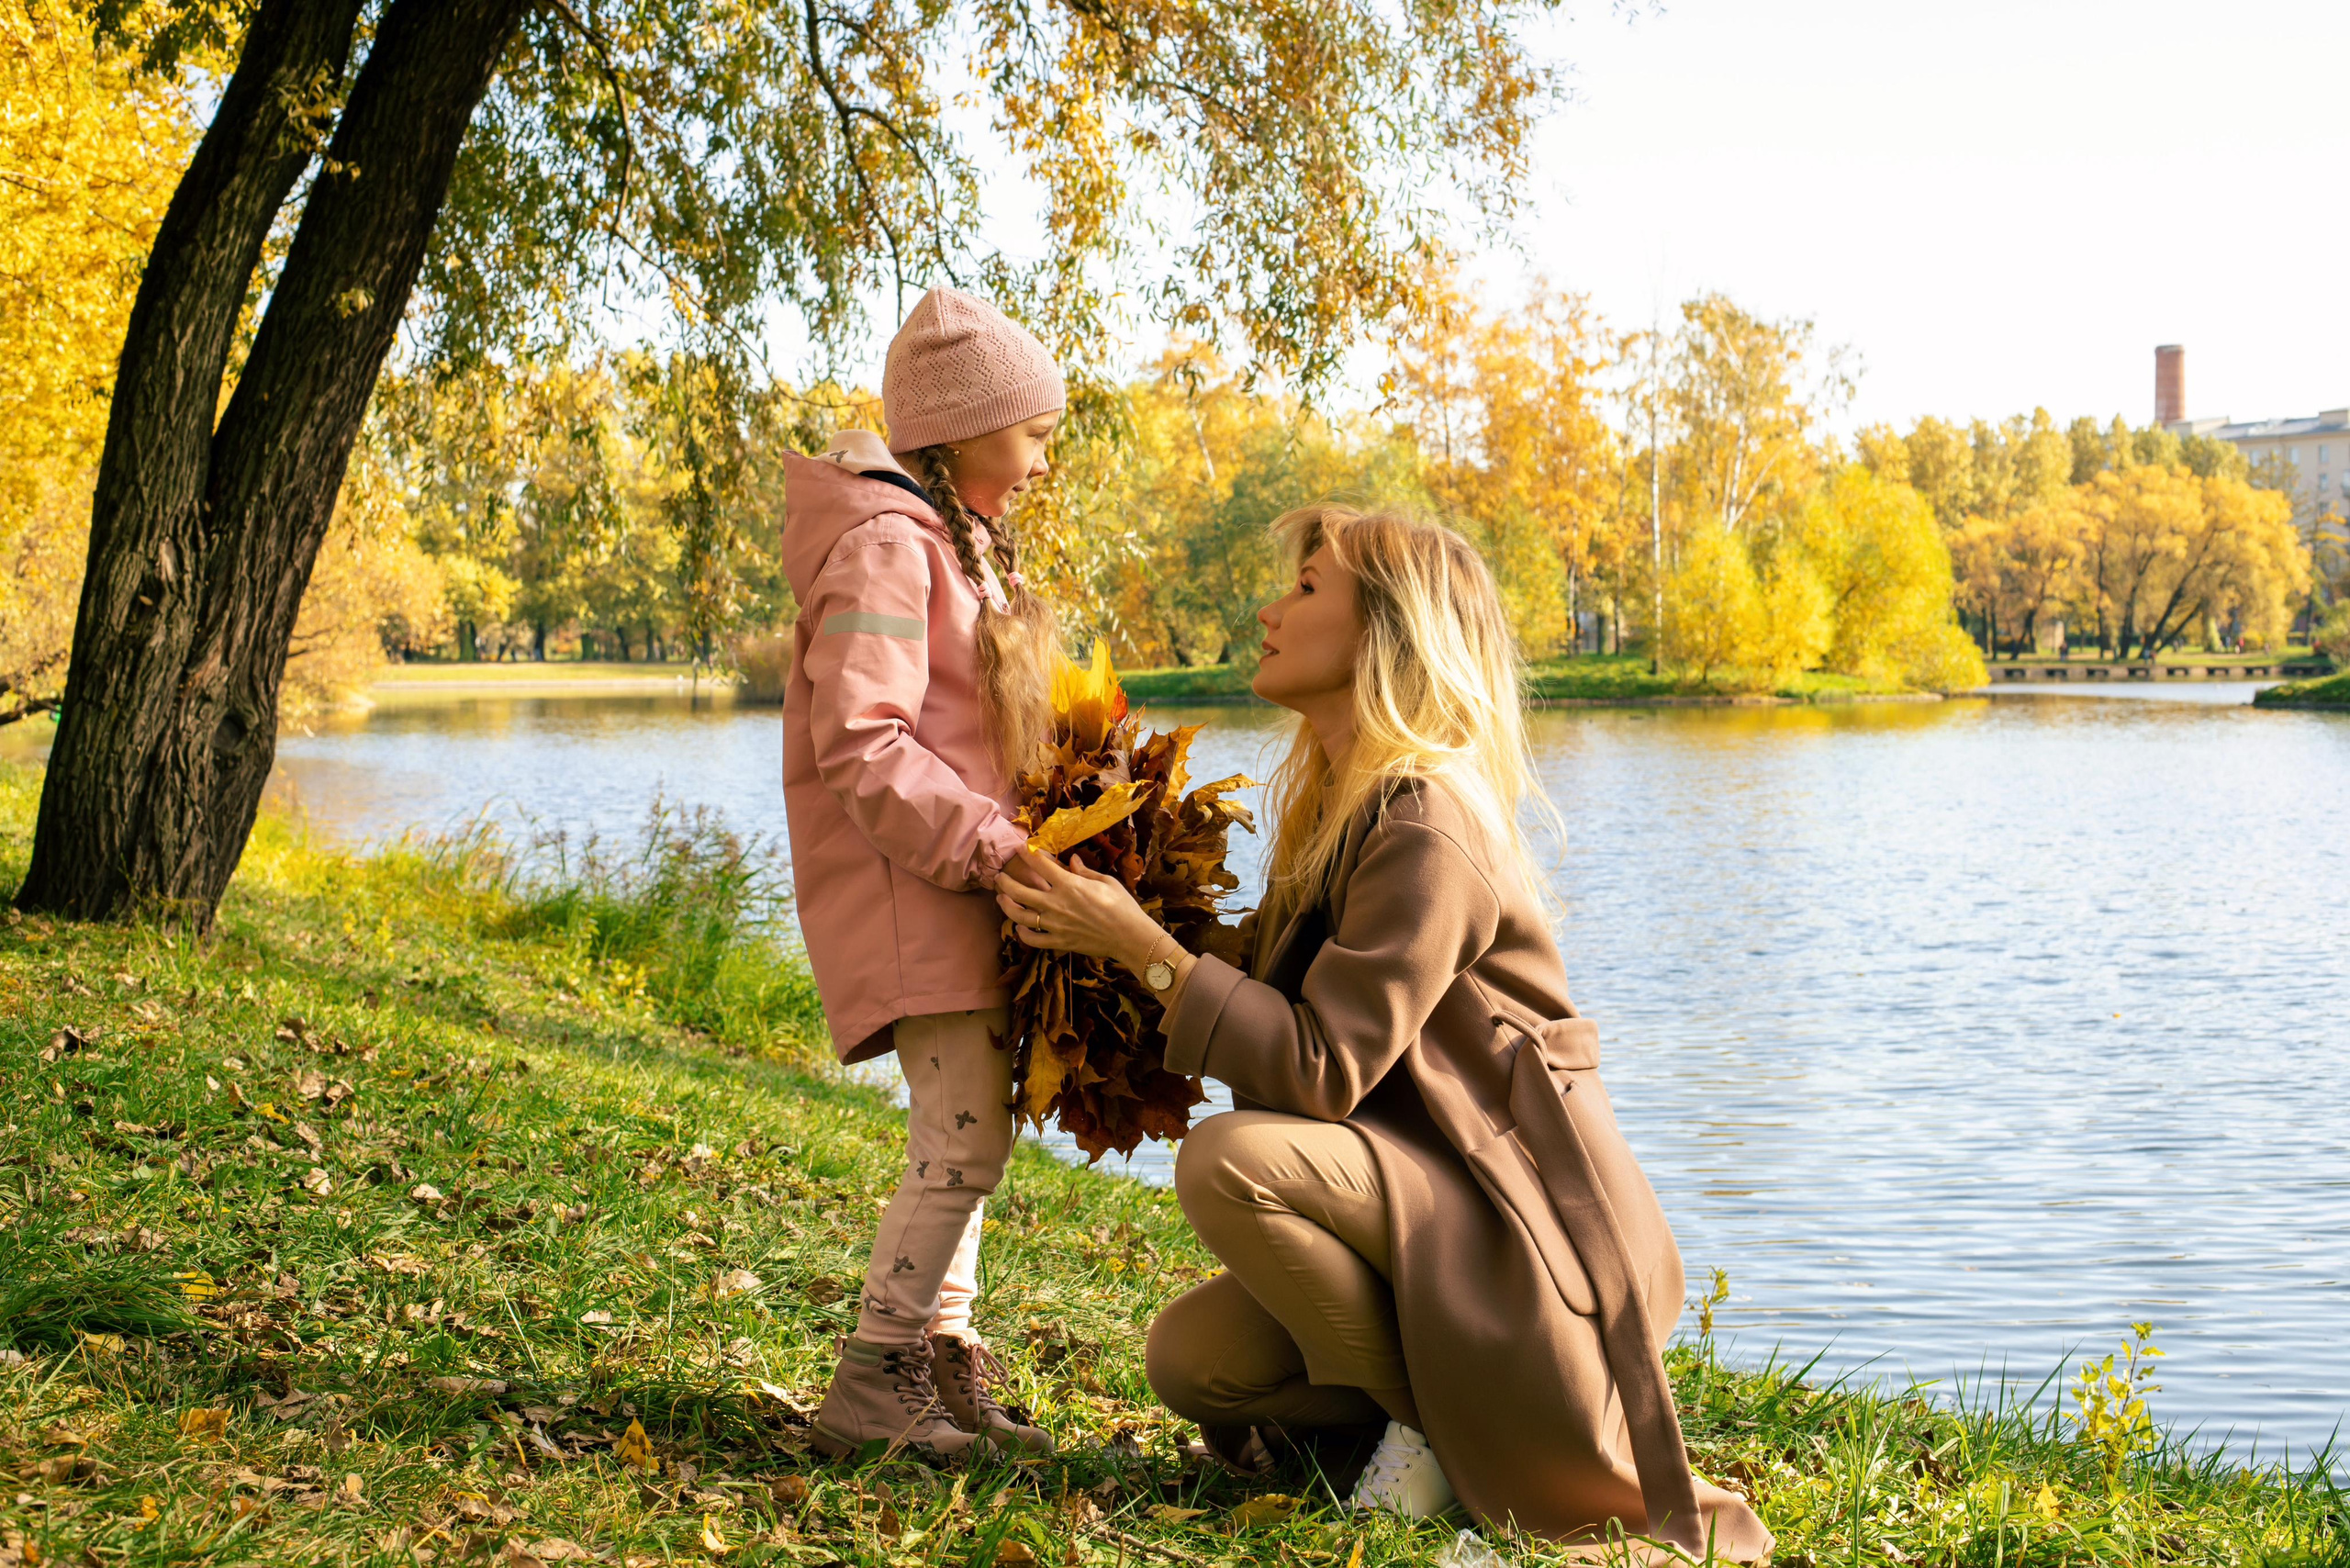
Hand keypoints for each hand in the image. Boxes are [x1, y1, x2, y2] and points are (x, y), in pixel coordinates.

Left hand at [994, 847, 1164, 970]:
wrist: (1130, 936)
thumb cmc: (1122, 906)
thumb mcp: (1106, 881)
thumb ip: (1084, 871)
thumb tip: (1071, 860)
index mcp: (1069, 885)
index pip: (1040, 864)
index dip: (1028, 854)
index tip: (1021, 848)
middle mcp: (1057, 904)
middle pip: (1020, 891)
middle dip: (1005, 882)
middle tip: (999, 877)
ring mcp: (1055, 925)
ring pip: (1019, 915)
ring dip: (1006, 905)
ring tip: (1001, 899)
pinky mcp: (1059, 942)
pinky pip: (1033, 939)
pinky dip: (1023, 933)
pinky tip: (1019, 927)